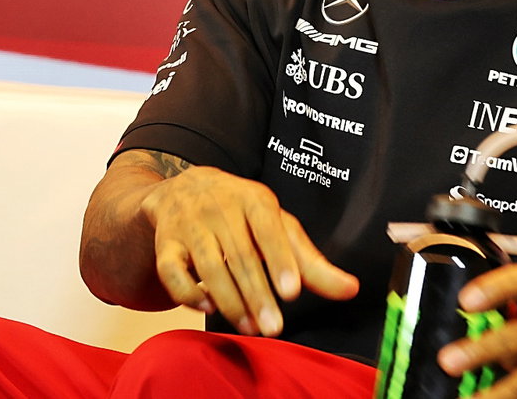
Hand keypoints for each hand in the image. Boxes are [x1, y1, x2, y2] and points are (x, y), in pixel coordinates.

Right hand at [139, 165, 357, 336]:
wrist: (186, 188)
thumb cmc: (244, 214)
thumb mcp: (279, 228)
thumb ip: (312, 262)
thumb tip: (351, 290)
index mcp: (254, 200)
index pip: (268, 229)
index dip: (280, 259)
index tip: (293, 291)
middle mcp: (220, 208)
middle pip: (240, 255)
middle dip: (258, 294)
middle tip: (275, 328)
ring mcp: (189, 225)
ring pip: (208, 266)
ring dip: (230, 301)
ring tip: (251, 327)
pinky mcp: (165, 243)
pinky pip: (170, 270)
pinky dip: (187, 292)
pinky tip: (206, 307)